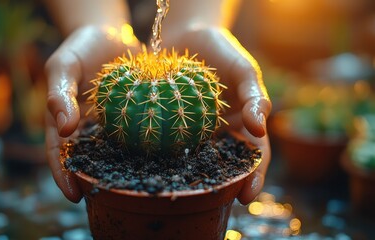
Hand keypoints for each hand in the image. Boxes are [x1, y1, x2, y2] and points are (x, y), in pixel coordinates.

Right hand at [45, 25, 139, 201]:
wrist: (111, 35)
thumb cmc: (81, 47)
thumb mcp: (64, 64)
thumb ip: (59, 93)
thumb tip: (64, 127)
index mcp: (64, 122)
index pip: (59, 154)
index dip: (63, 175)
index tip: (73, 195)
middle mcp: (88, 129)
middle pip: (88, 161)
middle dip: (95, 181)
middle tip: (109, 199)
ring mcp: (111, 125)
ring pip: (115, 153)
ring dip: (124, 170)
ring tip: (137, 187)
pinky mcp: (134, 116)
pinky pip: (138, 133)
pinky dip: (145, 146)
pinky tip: (159, 156)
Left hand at [162, 26, 271, 204]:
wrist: (189, 35)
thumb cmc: (223, 51)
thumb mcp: (245, 70)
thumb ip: (255, 97)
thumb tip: (261, 129)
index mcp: (243, 125)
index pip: (253, 157)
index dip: (254, 178)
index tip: (247, 195)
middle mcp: (220, 133)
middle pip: (226, 166)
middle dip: (224, 186)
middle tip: (217, 202)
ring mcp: (196, 131)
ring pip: (197, 159)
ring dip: (194, 176)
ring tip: (187, 194)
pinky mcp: (171, 123)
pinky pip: (170, 142)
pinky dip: (167, 154)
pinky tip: (159, 166)